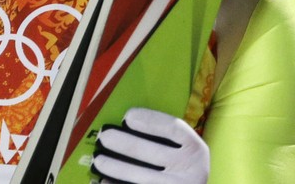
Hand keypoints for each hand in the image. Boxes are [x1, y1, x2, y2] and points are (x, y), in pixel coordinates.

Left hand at [92, 107, 208, 183]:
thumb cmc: (177, 167)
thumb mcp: (179, 151)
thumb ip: (161, 139)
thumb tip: (123, 125)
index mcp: (195, 150)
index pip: (173, 128)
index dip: (149, 120)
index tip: (127, 116)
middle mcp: (194, 170)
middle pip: (155, 153)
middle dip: (125, 144)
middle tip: (103, 137)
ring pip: (145, 178)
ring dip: (117, 168)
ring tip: (98, 161)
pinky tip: (104, 182)